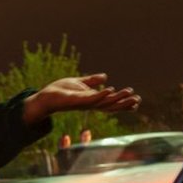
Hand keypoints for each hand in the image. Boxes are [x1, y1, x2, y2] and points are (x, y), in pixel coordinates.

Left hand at [22, 73, 140, 125]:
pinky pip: (91, 99)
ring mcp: (84, 104)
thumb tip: (105, 77)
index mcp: (92, 100)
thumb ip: (91, 81)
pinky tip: (110, 89)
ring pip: (104, 102)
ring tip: (130, 92)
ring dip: (117, 98)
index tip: (136, 101)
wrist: (44, 97)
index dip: (123, 102)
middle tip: (138, 99)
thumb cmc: (59, 92)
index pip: (111, 102)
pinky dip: (101, 95)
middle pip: (111, 105)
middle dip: (125, 103)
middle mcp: (90, 104)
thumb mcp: (78, 83)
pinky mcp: (76, 101)